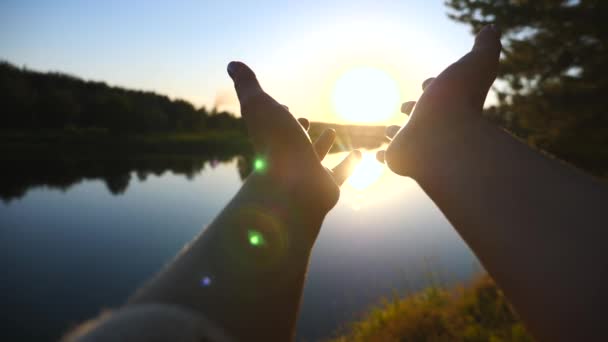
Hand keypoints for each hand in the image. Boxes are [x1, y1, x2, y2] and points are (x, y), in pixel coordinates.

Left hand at [227, 61, 360, 226]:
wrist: (293, 186)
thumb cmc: (274, 144)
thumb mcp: (259, 105)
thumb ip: (247, 85)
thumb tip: (232, 64)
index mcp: (271, 140)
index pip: (271, 125)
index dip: (276, 114)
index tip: (282, 106)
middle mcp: (287, 159)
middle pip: (291, 143)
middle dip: (297, 130)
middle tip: (303, 120)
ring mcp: (306, 174)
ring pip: (314, 158)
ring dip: (322, 145)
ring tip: (330, 131)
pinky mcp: (326, 187)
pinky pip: (340, 175)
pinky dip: (350, 164)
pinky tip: (359, 154)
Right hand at [377, 25, 501, 178]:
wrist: (445, 141)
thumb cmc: (458, 102)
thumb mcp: (476, 64)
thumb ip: (485, 47)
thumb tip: (492, 30)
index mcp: (448, 102)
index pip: (440, 92)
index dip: (433, 85)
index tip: (427, 82)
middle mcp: (433, 124)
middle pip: (422, 115)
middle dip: (414, 108)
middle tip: (406, 107)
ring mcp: (416, 142)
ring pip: (404, 137)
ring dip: (396, 133)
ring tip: (389, 131)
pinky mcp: (400, 158)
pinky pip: (389, 158)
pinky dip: (382, 157)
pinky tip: (377, 156)